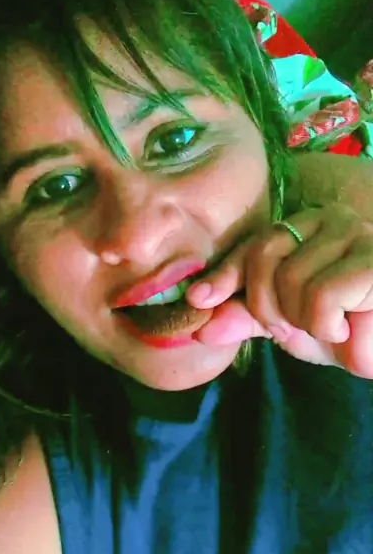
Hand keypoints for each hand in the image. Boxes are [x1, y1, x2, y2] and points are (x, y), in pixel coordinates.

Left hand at [186, 204, 372, 378]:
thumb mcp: (288, 325)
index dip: (225, 274)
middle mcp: (329, 221)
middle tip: (293, 327)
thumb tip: (201, 324)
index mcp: (305, 230)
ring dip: (303, 321)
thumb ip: (246, 319)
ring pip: (291, 280)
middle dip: (267, 305)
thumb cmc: (348, 332)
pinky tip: (349, 327)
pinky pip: (322, 294)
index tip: (199, 300)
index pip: (253, 245)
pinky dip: (326, 324)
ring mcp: (355, 235)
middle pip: (265, 257)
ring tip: (331, 327)